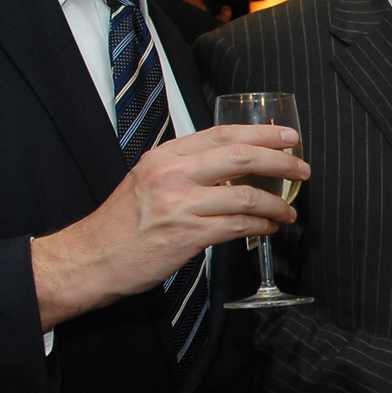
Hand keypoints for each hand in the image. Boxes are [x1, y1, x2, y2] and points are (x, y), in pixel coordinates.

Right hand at [31, 124, 307, 330]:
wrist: (89, 259)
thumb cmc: (120, 226)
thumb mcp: (147, 182)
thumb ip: (183, 171)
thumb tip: (227, 170)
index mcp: (164, 157)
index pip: (222, 134)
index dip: (261, 133)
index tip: (287, 136)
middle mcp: (173, 174)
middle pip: (241, 156)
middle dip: (280, 162)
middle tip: (301, 169)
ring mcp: (180, 204)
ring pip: (246, 196)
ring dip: (276, 204)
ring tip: (289, 211)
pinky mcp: (187, 235)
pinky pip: (238, 227)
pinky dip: (261, 227)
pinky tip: (270, 228)